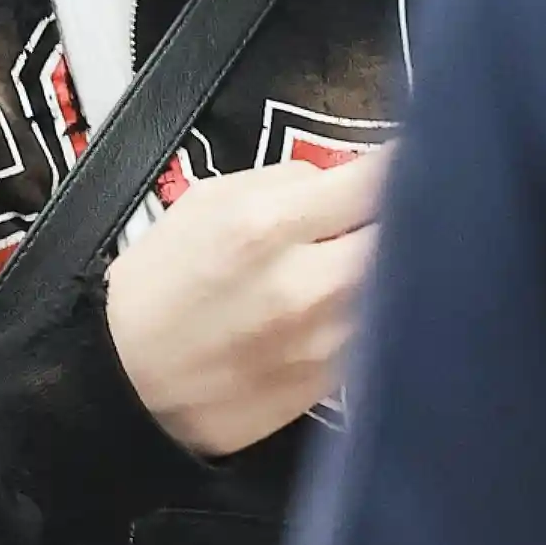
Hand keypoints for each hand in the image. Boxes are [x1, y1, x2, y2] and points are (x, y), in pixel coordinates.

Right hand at [105, 152, 386, 458]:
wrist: (127, 387)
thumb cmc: (159, 287)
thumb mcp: (205, 203)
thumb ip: (285, 181)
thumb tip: (344, 179)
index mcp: (264, 226)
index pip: (376, 179)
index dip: (408, 162)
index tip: (418, 157)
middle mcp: (304, 286)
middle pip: (408, 236)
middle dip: (413, 216)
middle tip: (411, 208)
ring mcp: (324, 343)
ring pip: (404, 289)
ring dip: (399, 268)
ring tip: (374, 258)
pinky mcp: (332, 385)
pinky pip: (382, 334)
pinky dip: (383, 315)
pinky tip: (356, 307)